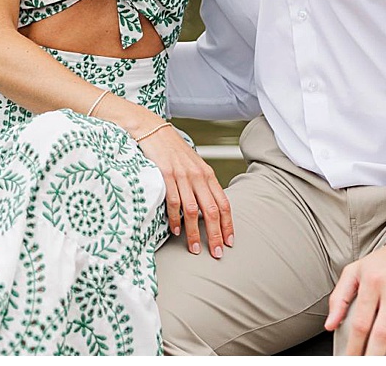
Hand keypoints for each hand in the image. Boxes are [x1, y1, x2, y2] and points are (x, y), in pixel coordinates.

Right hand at [135, 123, 233, 257]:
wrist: (154, 131)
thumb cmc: (174, 152)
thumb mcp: (194, 166)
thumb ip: (202, 185)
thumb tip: (209, 209)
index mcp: (207, 174)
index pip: (224, 203)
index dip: (228, 224)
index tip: (230, 241)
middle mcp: (198, 176)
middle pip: (212, 210)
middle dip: (216, 234)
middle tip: (218, 253)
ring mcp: (182, 176)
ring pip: (193, 210)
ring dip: (195, 233)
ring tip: (196, 249)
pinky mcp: (166, 176)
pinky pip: (173, 202)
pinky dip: (175, 219)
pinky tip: (176, 231)